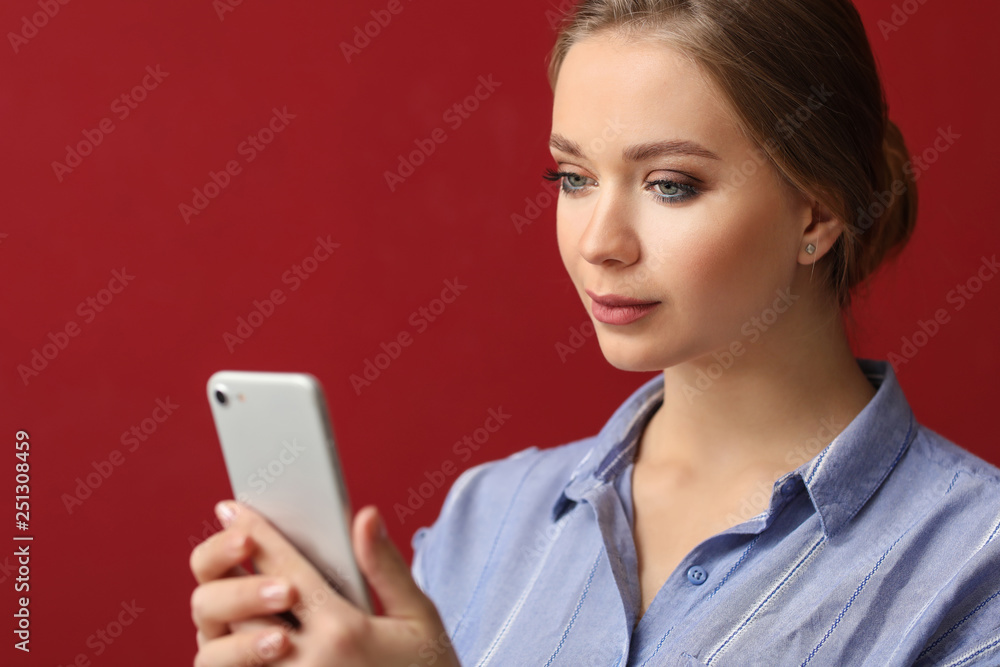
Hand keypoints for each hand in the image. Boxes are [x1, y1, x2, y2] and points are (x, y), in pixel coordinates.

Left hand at [189, 499, 460, 666]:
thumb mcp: (418, 617)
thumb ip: (385, 566)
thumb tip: (365, 516)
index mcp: (342, 631)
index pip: (284, 569)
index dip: (254, 534)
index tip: (230, 510)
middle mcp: (310, 664)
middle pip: (244, 611)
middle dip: (235, 584)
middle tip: (232, 563)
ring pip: (233, 652)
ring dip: (235, 629)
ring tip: (243, 614)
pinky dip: (245, 661)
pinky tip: (258, 650)